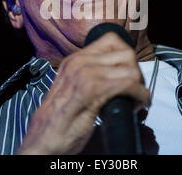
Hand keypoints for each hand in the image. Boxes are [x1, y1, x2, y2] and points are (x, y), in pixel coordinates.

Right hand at [15, 32, 149, 154]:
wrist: (41, 141)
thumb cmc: (57, 122)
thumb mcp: (70, 90)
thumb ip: (87, 77)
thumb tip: (111, 75)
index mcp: (74, 60)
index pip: (111, 40)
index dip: (127, 57)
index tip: (129, 73)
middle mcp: (79, 63)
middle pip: (125, 52)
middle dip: (136, 71)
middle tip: (135, 89)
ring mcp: (85, 75)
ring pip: (130, 68)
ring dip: (140, 85)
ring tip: (136, 99)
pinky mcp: (93, 91)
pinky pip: (128, 84)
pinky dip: (140, 95)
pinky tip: (137, 105)